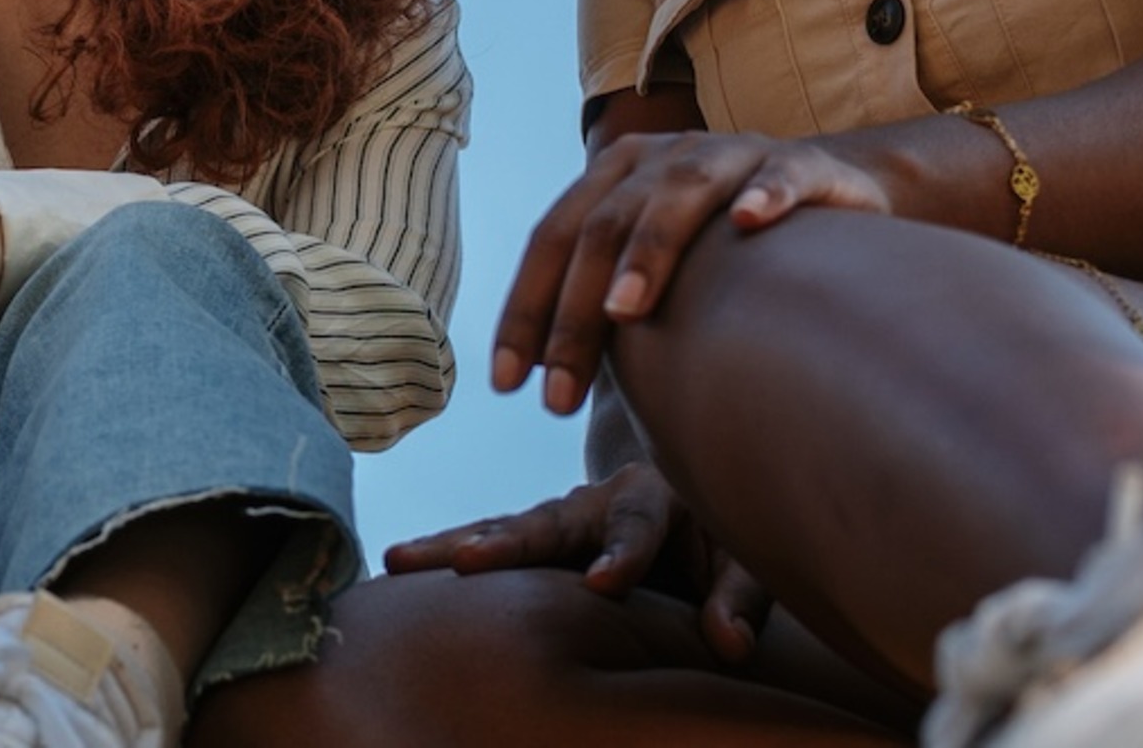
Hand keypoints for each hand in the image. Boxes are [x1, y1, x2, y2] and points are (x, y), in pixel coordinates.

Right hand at [385, 461, 769, 663]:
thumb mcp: (744, 561)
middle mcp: (596, 499)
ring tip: (400, 560)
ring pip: (504, 528)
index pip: (637, 527)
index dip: (624, 555)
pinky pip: (489, 544)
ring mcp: (561, 518)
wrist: (689, 498)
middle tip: (465, 561)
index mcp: (653, 496)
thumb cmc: (722, 539)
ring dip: (454, 543)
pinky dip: (447, 552)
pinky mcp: (537, 539)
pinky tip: (398, 571)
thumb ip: (738, 599)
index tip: (606, 585)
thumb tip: (729, 646)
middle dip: (507, 544)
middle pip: (549, 521)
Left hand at [494, 130, 890, 415]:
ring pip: (680, 193)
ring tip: (624, 309)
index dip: (526, 308)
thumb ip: (608, 301)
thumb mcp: (659, 264)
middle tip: (559, 396)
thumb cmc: (722, 244)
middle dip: (575, 313)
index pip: (554, 237)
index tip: (507, 384)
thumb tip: (546, 380)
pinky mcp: (802, 166)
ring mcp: (734, 155)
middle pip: (605, 224)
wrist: (822, 186)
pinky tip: (748, 223)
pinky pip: (781, 176)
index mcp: (618, 176)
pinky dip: (764, 195)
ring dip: (649, 249)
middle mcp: (667, 157)